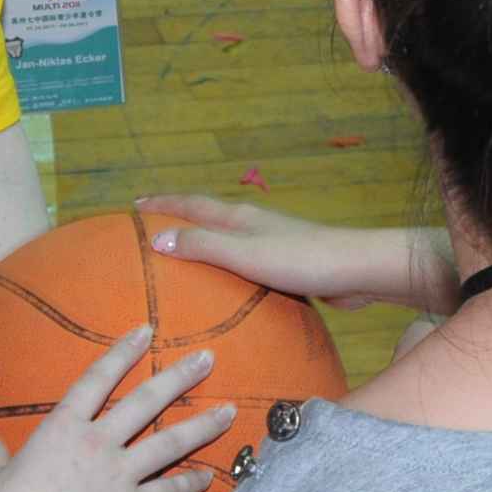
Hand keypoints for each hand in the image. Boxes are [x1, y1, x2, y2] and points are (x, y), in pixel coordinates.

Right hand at [0, 326, 230, 491]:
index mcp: (62, 427)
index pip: (98, 378)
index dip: (122, 353)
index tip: (146, 331)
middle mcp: (98, 442)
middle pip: (147, 401)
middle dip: (180, 377)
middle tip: (208, 359)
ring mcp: (121, 473)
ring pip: (170, 442)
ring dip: (202, 425)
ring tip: (229, 410)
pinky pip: (171, 490)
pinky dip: (191, 482)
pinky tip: (209, 475)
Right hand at [136, 193, 407, 308]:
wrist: (356, 271)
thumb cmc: (300, 259)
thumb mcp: (245, 253)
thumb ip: (204, 245)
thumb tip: (158, 239)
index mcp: (239, 217)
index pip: (192, 204)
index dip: (163, 204)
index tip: (135, 204)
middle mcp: (252, 224)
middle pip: (207, 216)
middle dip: (178, 219)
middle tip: (149, 229)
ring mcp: (271, 243)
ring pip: (227, 239)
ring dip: (202, 242)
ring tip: (181, 258)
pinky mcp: (286, 264)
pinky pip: (244, 262)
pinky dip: (225, 266)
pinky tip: (224, 287)